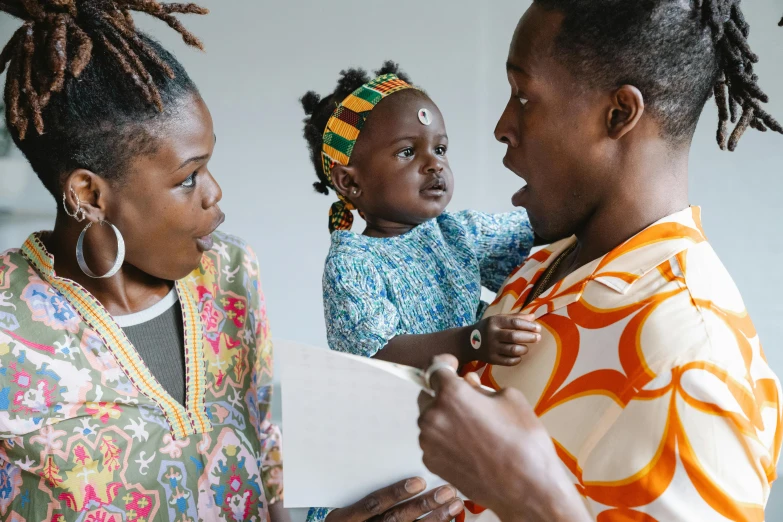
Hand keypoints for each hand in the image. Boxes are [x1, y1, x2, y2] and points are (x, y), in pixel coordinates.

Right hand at [325, 478, 463, 521]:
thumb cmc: (344, 514)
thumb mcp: (343, 499)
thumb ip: (365, 487)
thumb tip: (392, 461)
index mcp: (348, 517)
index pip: (373, 503)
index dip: (395, 493)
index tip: (419, 481)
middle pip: (395, 519)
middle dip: (423, 505)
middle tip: (447, 491)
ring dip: (435, 519)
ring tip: (454, 505)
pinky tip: (450, 520)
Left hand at [418, 356, 590, 521]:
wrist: (527, 488)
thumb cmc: (523, 441)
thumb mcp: (510, 398)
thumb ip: (481, 385)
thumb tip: (468, 383)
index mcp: (451, 395)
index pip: (434, 368)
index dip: (445, 363)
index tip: (453, 365)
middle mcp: (433, 417)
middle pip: (429, 395)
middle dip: (445, 394)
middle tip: (469, 401)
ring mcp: (429, 442)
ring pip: (431, 420)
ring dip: (445, 417)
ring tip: (474, 428)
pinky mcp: (431, 463)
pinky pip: (433, 441)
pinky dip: (446, 438)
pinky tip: (470, 446)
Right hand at [468, 313, 540, 365]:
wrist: (468, 342)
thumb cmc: (488, 328)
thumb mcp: (498, 319)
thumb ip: (515, 317)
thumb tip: (533, 317)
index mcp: (494, 322)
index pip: (514, 322)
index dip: (528, 325)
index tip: (538, 328)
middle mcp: (491, 334)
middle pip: (514, 336)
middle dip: (529, 337)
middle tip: (538, 338)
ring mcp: (491, 348)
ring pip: (513, 350)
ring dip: (524, 349)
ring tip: (526, 347)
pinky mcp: (491, 359)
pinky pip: (508, 361)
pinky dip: (517, 359)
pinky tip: (519, 355)